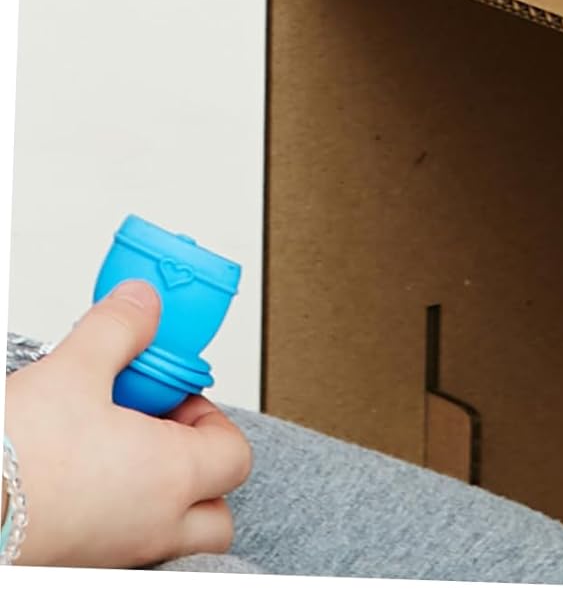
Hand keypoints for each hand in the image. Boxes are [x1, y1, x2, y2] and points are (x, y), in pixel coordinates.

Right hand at [3, 281, 252, 567]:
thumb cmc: (16, 462)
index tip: (177, 399)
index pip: (235, 456)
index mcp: (171, 477)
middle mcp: (153, 527)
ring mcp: (115, 556)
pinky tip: (81, 482)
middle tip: (164, 433)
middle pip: (215, 513)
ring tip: (120, 454)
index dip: (215, 421)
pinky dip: (120, 518)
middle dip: (203, 471)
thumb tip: (143, 304)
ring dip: (163, 498)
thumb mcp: (75, 369)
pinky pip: (123, 548)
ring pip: (171, 536)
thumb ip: (120, 328)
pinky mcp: (78, 565)